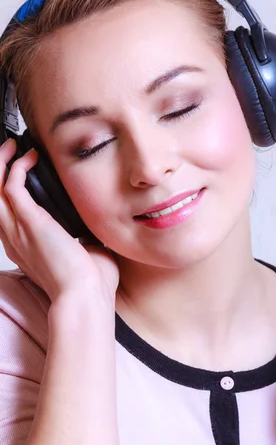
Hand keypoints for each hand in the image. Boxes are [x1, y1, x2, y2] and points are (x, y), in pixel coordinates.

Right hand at [0, 138, 118, 303]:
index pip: (5, 212)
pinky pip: (12, 186)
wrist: (85, 297)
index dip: (7, 189)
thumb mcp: (83, 252)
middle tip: (10, 151)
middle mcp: (14, 238)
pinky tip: (31, 157)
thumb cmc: (88, 284)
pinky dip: (19, 168)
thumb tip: (97, 223)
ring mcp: (18, 230)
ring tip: (14, 147)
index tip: (22, 172)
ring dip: (1, 164)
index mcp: (24, 247)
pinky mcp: (30, 222)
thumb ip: (83, 235)